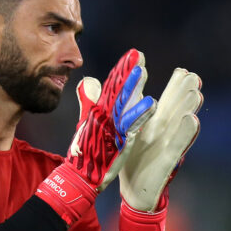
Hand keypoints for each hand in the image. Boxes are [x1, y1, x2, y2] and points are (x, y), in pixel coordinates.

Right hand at [36, 49, 155, 224]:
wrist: (79, 177)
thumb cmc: (84, 150)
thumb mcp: (86, 122)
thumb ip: (88, 100)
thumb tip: (88, 80)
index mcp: (98, 112)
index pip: (110, 87)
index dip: (121, 70)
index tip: (132, 54)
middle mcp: (102, 117)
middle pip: (115, 91)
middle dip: (125, 71)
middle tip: (136, 54)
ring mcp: (109, 129)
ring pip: (122, 104)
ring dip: (131, 87)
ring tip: (142, 70)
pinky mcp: (116, 142)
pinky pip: (130, 126)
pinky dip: (139, 114)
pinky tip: (151, 103)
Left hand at [120, 67, 201, 212]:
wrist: (132, 190)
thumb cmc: (130, 159)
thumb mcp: (121, 131)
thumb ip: (111, 107)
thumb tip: (92, 82)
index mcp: (153, 123)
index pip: (165, 100)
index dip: (173, 85)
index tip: (182, 70)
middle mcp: (163, 131)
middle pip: (176, 108)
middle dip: (184, 92)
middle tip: (191, 75)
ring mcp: (166, 145)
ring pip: (180, 123)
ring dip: (187, 108)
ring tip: (195, 92)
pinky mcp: (167, 161)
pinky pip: (177, 146)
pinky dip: (185, 133)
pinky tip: (192, 119)